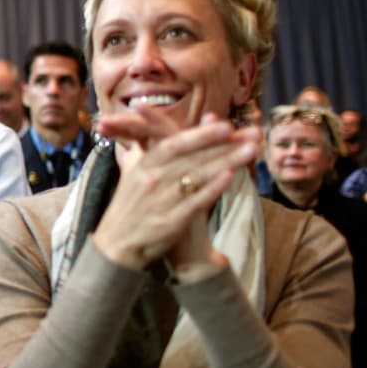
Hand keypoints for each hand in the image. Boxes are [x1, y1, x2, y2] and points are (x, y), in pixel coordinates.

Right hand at [92, 108, 258, 274]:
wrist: (117, 242)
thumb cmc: (130, 205)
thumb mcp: (134, 173)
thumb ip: (151, 149)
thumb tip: (160, 125)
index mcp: (143, 165)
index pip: (174, 145)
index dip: (200, 135)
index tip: (225, 126)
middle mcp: (152, 180)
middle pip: (191, 158)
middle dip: (221, 145)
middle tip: (249, 135)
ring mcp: (160, 200)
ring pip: (197, 177)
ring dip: (225, 162)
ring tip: (250, 152)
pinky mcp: (169, 221)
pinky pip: (194, 202)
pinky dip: (211, 189)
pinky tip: (229, 177)